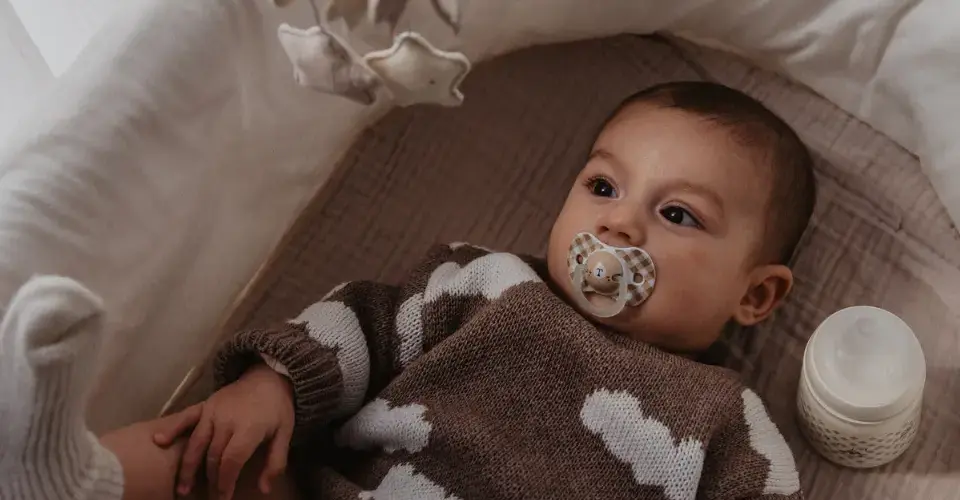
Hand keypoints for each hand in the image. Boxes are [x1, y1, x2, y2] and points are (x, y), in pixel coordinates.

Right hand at [153, 364, 294, 498]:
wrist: (268, 376)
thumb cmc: (277, 408)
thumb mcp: (285, 433)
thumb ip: (276, 461)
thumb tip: (264, 489)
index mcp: (248, 427)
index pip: (232, 460)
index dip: (226, 482)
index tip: (224, 497)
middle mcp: (226, 420)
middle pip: (213, 456)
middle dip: (211, 480)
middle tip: (211, 496)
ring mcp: (213, 411)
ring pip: (196, 443)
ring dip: (188, 467)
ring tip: (182, 489)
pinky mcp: (204, 405)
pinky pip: (186, 417)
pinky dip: (172, 429)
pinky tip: (158, 440)